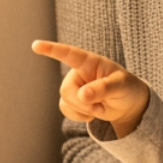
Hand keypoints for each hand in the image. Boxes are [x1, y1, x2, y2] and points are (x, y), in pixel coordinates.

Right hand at [32, 39, 148, 134]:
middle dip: (82, 103)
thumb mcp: (121, 86)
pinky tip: (92, 114)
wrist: (127, 105)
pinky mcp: (72, 100)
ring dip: (84, 110)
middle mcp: (78, 72)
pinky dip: (79, 116)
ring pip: (65, 101)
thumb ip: (103, 88)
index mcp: (90, 62)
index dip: (52, 49)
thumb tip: (82, 95)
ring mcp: (74, 87)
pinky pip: (66, 110)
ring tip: (101, 107)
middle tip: (100, 107)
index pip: (69, 54)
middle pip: (66, 89)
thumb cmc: (126, 88)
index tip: (36, 45)